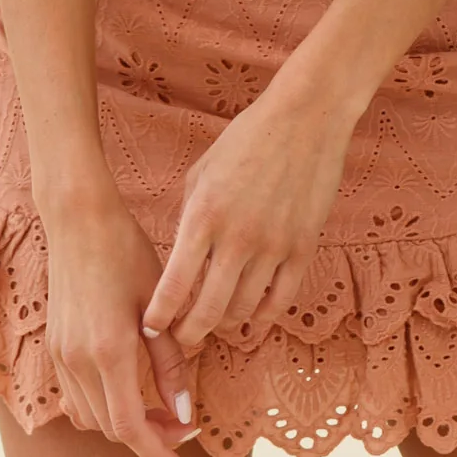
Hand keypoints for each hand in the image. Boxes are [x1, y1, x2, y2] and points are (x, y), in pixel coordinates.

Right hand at [36, 179, 199, 456]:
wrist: (79, 219)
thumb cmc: (126, 252)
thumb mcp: (158, 307)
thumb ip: (171, 364)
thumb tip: (184, 413)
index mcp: (108, 352)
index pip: (130, 429)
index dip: (157, 452)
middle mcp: (78, 361)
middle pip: (110, 430)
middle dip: (147, 438)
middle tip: (181, 425)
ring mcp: (60, 355)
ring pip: (89, 418)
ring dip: (122, 425)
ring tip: (157, 409)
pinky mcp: (53, 346)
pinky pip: (74, 396)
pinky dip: (100, 406)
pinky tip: (125, 390)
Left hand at [142, 77, 354, 351]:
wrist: (306, 117)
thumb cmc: (247, 138)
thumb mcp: (202, 172)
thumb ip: (189, 217)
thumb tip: (181, 260)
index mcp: (203, 216)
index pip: (174, 285)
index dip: (159, 316)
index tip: (150, 328)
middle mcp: (236, 238)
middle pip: (208, 311)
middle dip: (190, 334)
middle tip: (182, 339)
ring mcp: (273, 246)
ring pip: (243, 311)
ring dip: (225, 324)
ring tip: (215, 323)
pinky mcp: (303, 248)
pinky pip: (280, 301)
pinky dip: (262, 317)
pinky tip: (251, 319)